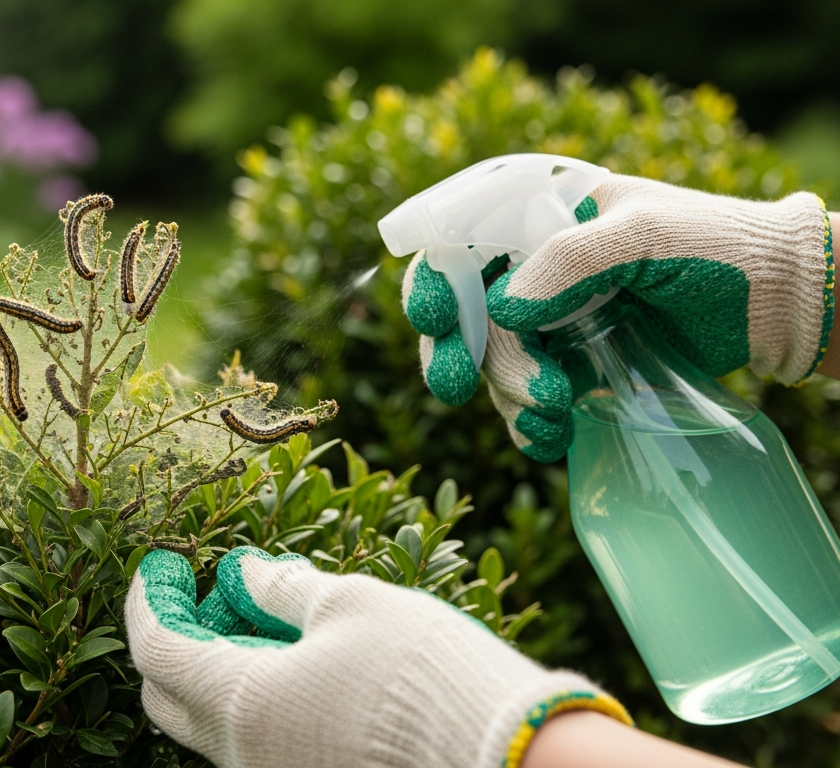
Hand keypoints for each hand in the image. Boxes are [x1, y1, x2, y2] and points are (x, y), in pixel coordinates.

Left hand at [124, 547, 628, 767]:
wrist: (507, 759)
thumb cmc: (424, 674)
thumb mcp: (349, 604)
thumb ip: (280, 587)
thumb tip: (241, 572)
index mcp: (237, 703)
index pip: (154, 649)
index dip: (149, 597)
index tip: (161, 561)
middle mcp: (241, 754)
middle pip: (167, 696)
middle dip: (173, 636)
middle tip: (208, 590)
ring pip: (213, 722)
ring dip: (218, 664)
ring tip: (262, 614)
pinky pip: (254, 739)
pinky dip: (255, 694)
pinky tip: (296, 656)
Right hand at [403, 174, 831, 460]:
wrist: (781, 302)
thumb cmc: (718, 247)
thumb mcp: (644, 234)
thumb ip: (569, 260)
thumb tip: (500, 308)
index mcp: (539, 218)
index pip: (457, 245)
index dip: (432, 281)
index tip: (432, 319)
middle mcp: (535, 269)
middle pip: (461, 314)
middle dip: (461, 354)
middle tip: (459, 387)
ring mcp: (552, 320)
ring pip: (492, 365)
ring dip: (508, 393)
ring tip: (554, 410)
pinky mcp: (575, 365)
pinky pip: (527, 401)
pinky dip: (528, 424)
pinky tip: (548, 438)